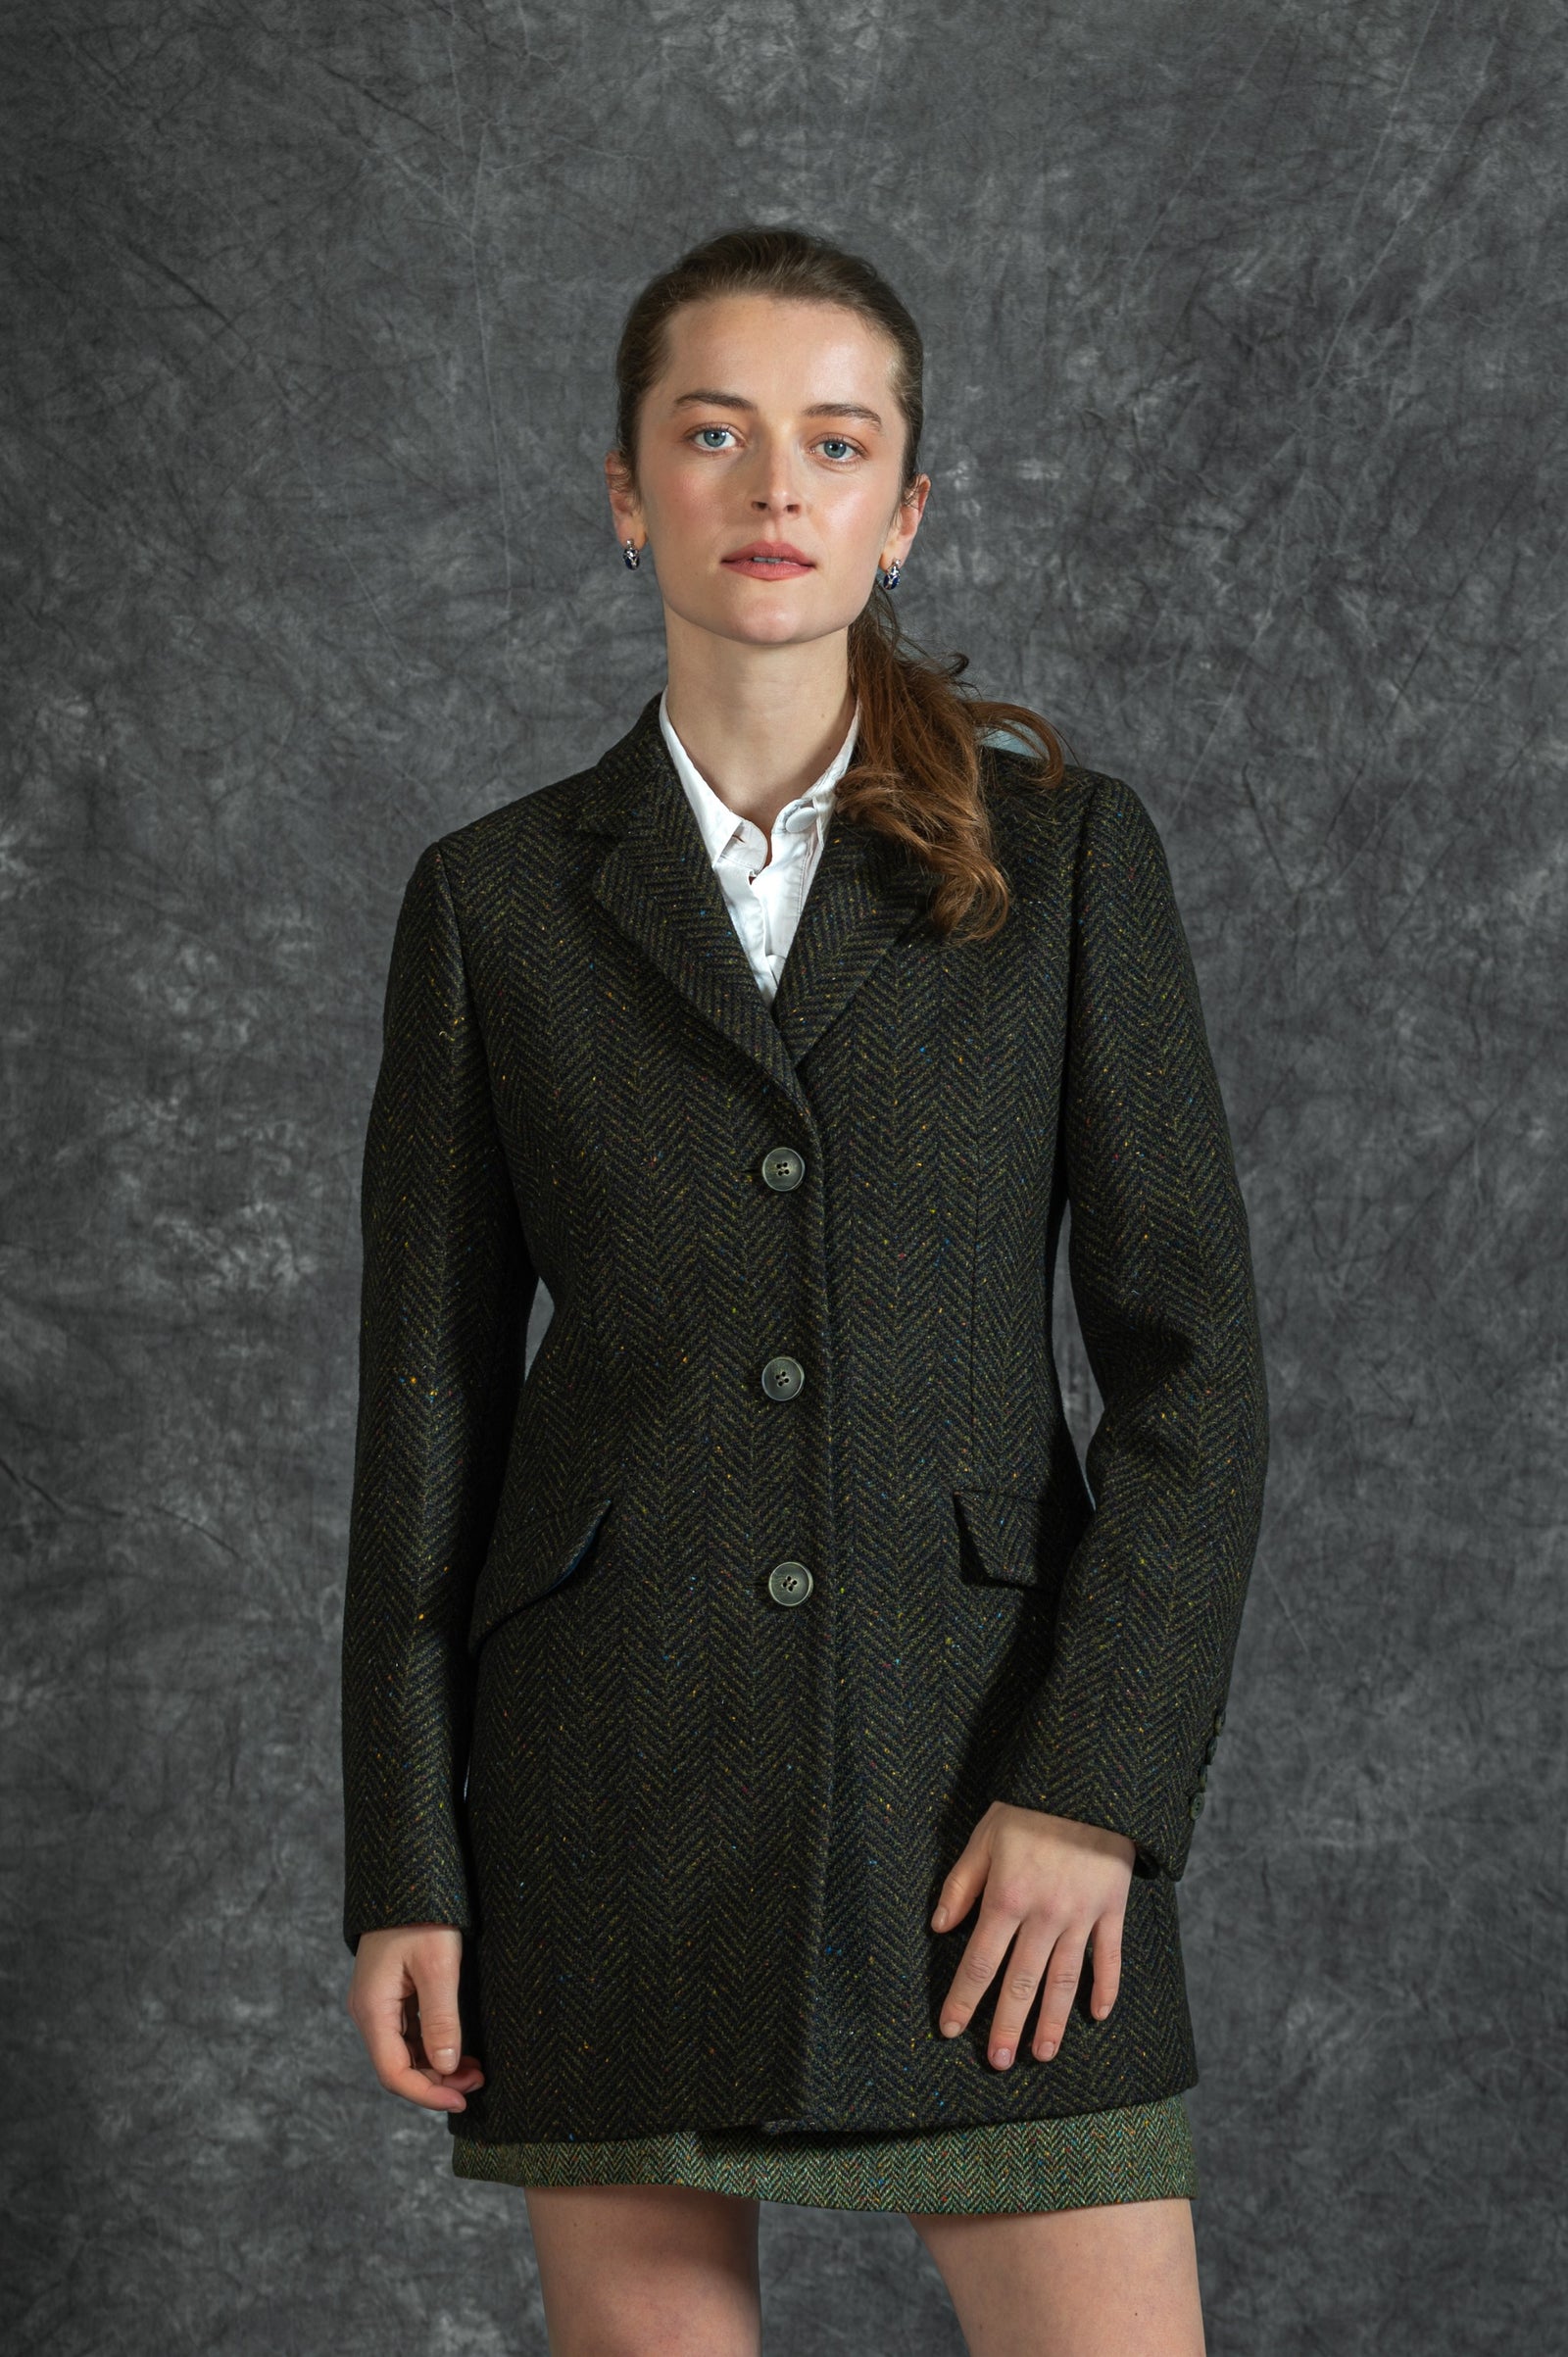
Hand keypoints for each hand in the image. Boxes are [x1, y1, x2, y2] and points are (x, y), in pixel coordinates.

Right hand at [346, 1924, 486, 2112]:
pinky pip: (408, 2034)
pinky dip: (433, 2047)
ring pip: (404, 2052)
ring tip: (476, 2069)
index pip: (394, 2073)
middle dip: (437, 2081)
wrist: (408, 1876)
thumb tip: (447, 2066)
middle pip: (398, 2067)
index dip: (427, 2093)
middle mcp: (370, 2011)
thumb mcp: (438, 1965)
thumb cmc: (423, 1916)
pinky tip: (460, 2049)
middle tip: (479, 2080)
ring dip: (438, 2066)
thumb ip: (441, 2018)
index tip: (462, 2099)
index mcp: (373, 2008)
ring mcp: (378, 2003)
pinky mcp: (390, 1995)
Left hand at [930, 1802, 1135, 2069]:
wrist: (1089, 1781)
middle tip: (997, 2061)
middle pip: (1020, 1983)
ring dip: (1052, 2022)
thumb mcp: (984, 1836)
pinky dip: (1106, 1989)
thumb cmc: (1030, 1805)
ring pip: (1064, 1981)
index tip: (950, 2028)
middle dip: (1005, 2026)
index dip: (963, 1999)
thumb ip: (961, 1884)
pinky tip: (1098, 2015)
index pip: (979, 1962)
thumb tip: (938, 1926)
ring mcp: (1081, 1916)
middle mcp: (1043, 1916)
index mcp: (1006, 1897)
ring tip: (1041, 2054)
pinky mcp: (1111, 1909)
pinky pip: (1109, 1958)